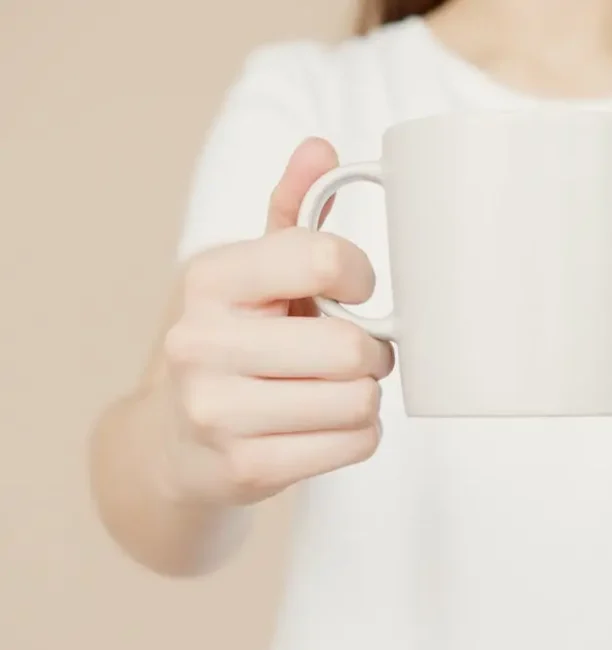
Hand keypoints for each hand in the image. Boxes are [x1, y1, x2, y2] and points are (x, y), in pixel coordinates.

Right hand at [161, 138, 393, 504]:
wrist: (171, 443)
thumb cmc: (230, 344)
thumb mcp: (249, 273)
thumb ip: (290, 212)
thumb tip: (321, 149)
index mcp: (210, 279)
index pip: (324, 259)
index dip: (360, 277)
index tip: (353, 291)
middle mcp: (201, 343)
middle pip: (352, 347)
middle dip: (370, 352)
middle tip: (351, 354)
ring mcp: (218, 412)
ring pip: (360, 400)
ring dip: (365, 395)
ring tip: (334, 389)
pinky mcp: (245, 468)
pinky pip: (357, 444)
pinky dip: (359, 434)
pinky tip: (325, 425)